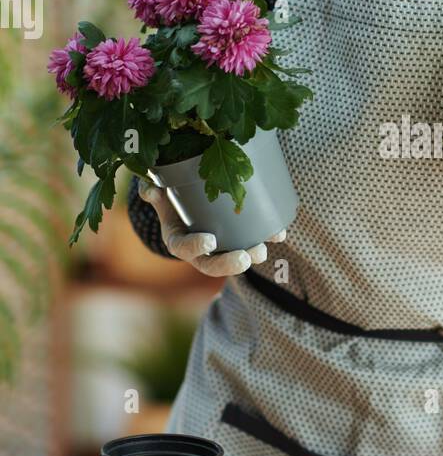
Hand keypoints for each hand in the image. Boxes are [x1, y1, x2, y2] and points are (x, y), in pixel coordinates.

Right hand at [138, 182, 287, 275]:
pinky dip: (265, 239)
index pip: (184, 249)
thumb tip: (150, 191)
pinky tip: (279, 234)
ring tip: (263, 250)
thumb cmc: (170, 200)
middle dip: (229, 264)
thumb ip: (152, 191)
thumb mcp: (159, 196)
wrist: (184, 204)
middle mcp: (199, 251)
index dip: (196, 246)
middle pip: (213, 265)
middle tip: (245, 258)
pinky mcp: (237, 240)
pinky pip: (251, 243)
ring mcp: (219, 248)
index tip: (210, 241)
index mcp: (178, 240)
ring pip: (234, 259)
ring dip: (250, 256)